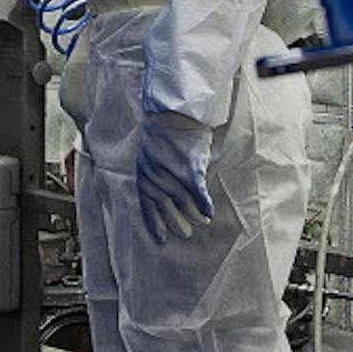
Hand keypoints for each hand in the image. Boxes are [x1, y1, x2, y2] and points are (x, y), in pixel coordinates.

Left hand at [134, 110, 216, 239]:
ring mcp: (173, 169)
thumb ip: (153, 177)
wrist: (175, 111)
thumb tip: (163, 200)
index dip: (154, 224)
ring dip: (194, 213)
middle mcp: (154, 174)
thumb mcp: (148, 156)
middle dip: (176, 222)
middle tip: (186, 233)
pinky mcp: (191, 163)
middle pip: (166, 206)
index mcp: (143, 173)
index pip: (147, 205)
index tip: (161, 240)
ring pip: (184, 200)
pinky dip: (204, 201)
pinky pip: (197, 188)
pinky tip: (209, 211)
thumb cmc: (163, 134)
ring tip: (203, 222)